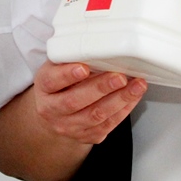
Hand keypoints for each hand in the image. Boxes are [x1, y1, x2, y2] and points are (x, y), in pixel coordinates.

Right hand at [31, 61, 146, 143]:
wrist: (54, 117)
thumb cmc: (58, 86)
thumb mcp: (56, 69)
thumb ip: (70, 59)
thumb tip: (98, 44)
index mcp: (44, 88)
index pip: (51, 81)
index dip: (67, 75)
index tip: (83, 68)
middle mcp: (52, 110)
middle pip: (75, 101)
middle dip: (100, 88)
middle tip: (119, 77)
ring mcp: (69, 126)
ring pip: (95, 115)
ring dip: (119, 99)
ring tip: (136, 86)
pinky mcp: (86, 136)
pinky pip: (107, 125)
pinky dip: (124, 109)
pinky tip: (134, 97)